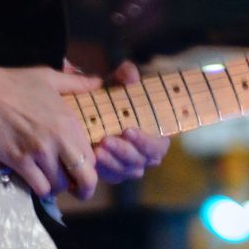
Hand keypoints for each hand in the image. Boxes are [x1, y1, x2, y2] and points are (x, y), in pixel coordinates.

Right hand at [0, 64, 101, 200]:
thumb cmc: (14, 82)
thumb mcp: (49, 77)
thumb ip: (76, 83)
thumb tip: (98, 82)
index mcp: (69, 120)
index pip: (92, 157)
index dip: (89, 166)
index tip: (81, 168)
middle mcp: (59, 139)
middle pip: (85, 177)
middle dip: (83, 189)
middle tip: (76, 190)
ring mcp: (39, 152)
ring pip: (59, 185)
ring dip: (56, 186)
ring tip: (49, 179)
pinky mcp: (19, 161)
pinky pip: (39, 187)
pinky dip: (40, 188)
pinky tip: (35, 180)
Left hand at [94, 60, 170, 184]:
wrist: (98, 108)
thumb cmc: (117, 96)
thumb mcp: (121, 83)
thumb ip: (128, 75)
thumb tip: (129, 73)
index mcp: (155, 137)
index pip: (157, 147)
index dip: (146, 142)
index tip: (128, 130)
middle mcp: (144, 156)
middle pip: (138, 161)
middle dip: (122, 151)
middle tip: (106, 140)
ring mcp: (127, 167)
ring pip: (122, 170)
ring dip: (109, 161)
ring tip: (96, 148)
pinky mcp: (111, 172)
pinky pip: (108, 175)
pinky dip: (100, 168)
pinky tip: (90, 157)